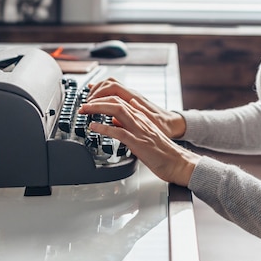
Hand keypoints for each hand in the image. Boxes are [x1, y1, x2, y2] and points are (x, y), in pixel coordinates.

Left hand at [78, 95, 198, 186]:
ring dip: (97, 108)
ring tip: (84, 110)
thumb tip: (115, 119)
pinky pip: (118, 131)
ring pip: (116, 110)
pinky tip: (94, 127)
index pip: (119, 99)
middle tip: (82, 105)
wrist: (178, 162)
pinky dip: (104, 127)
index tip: (90, 102)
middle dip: (96, 100)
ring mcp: (139, 129)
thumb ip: (130, 123)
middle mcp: (139, 119)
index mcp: (140, 116)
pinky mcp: (138, 142)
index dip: (102, 98)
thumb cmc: (162, 151)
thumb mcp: (144, 132)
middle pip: (115, 100)